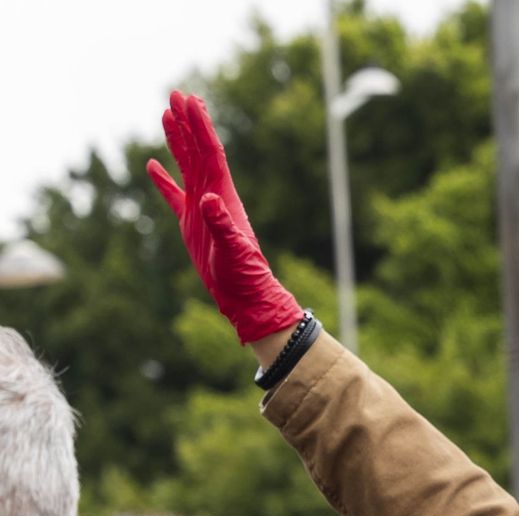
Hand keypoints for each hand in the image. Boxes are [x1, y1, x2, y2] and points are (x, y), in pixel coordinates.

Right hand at [147, 91, 301, 343]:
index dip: (200, 126)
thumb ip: (221, 224)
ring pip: (187, 166)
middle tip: (177, 93)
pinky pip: (174, 194)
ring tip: (167, 114)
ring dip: (177, 141)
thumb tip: (207, 199)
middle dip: (188, 122)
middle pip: (198, 151)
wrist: (244, 295)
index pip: (210, 153)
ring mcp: (202, 208)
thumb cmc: (243, 274)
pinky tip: (152, 165)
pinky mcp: (192, 223)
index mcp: (224, 196)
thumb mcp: (232, 249)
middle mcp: (214, 196)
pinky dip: (163, 180)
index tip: (190, 100)